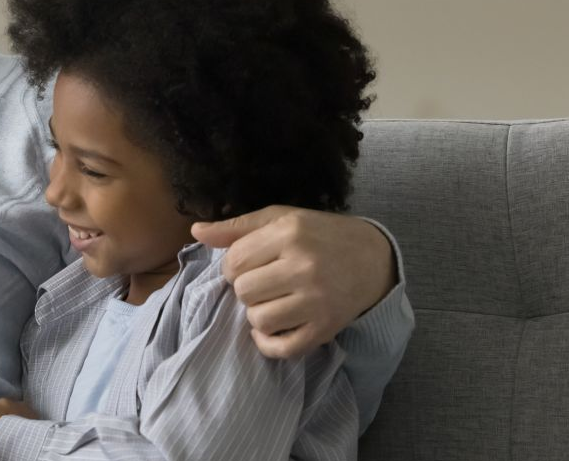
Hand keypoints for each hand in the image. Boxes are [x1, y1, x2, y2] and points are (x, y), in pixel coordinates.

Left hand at [191, 205, 396, 357]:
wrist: (372, 258)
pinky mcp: (326, 329)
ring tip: (273, 301)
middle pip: (243, 291)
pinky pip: (282, 348)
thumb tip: (195, 231)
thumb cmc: (319, 235)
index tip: (249, 265)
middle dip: (246, 288)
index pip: (234, 261)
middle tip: (264, 283)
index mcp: (290, 234)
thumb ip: (237, 227)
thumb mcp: (281, 219)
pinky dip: (268, 343)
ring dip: (257, 314)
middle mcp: (304, 267)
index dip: (233, 266)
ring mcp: (317, 301)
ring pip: (258, 319)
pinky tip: (271, 330)